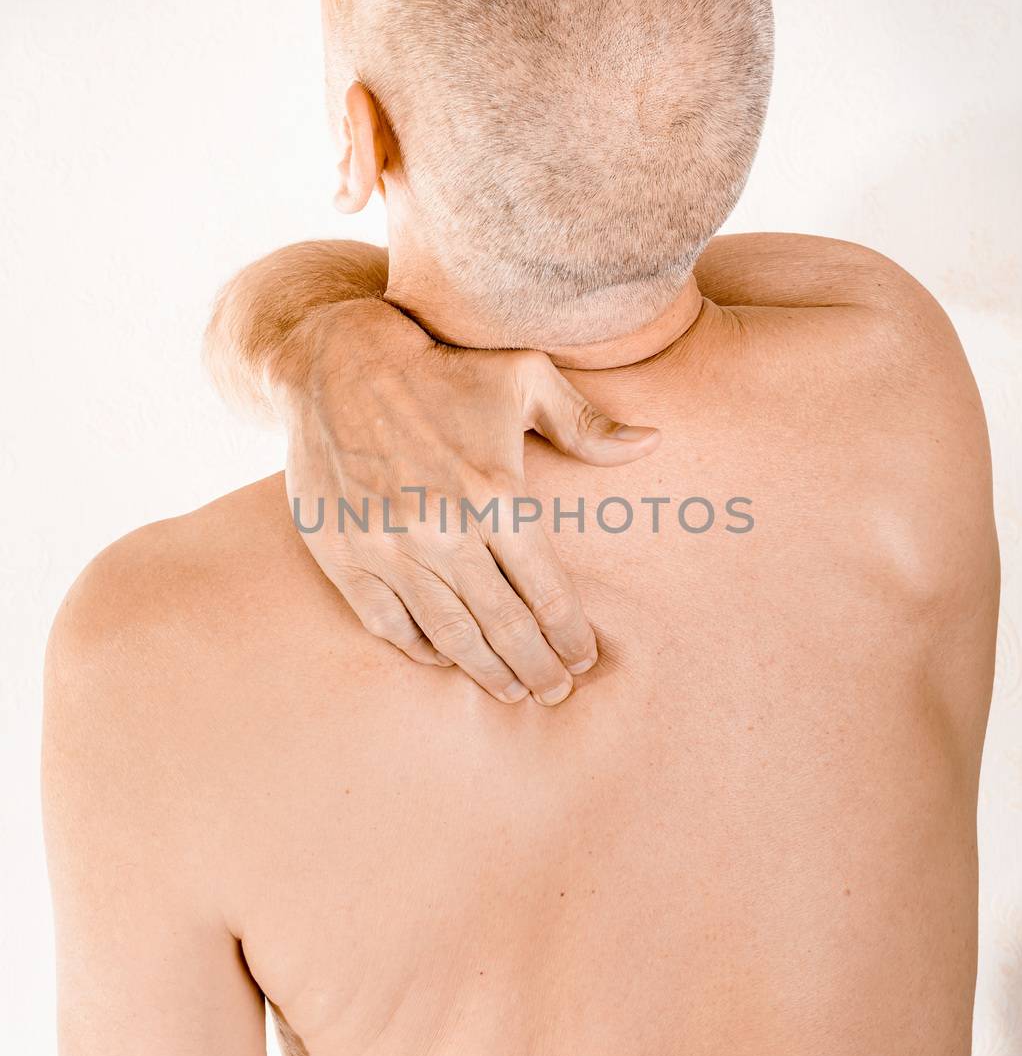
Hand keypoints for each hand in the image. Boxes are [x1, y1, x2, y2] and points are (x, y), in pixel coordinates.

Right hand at [281, 298, 659, 703]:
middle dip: (538, 668)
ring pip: (450, 635)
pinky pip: (389, 624)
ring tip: (512, 691)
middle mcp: (443, 530)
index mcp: (496, 493)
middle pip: (505, 625)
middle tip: (556, 689)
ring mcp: (390, 549)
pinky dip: (421, 649)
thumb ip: (587, 422)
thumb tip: (652, 442)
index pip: (547, 591)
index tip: (585, 658)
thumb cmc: (441, 371)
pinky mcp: (345, 557)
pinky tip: (447, 658)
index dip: (571, 636)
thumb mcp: (524, 377)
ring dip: (488, 671)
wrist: (335, 364)